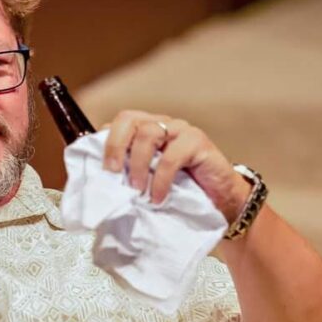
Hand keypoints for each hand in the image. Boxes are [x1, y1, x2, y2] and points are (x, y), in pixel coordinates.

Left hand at [102, 110, 248, 222]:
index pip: (119, 123)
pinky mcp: (198, 142)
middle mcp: (162, 125)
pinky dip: (161, 179)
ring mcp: (181, 130)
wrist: (221, 202)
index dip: (106, 144)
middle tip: (114, 174)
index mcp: (146, 130)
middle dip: (115, 146)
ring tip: (138, 191)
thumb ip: (128, 176)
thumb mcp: (148, 184)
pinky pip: (172, 156)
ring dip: (138, 166)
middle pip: (129, 119)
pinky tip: (158, 197)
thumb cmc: (181, 193)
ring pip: (148, 134)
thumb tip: (99, 184)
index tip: (102, 172)